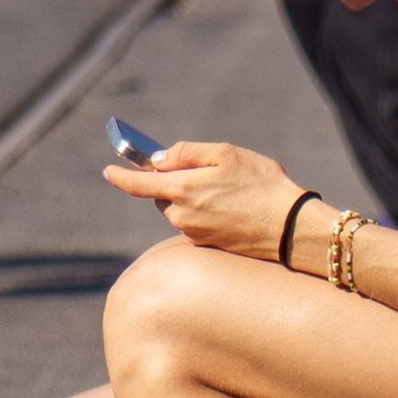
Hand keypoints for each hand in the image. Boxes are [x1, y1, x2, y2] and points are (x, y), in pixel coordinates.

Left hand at [105, 139, 302, 257]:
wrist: (290, 228)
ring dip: (194, 197)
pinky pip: (196, 222)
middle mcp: (181, 216)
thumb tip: (159, 160)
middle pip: (164, 195)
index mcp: (182, 190)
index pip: (139, 184)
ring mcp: (194, 234)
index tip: (108, 170)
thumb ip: (186, 152)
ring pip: (181, 209)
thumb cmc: (260, 185)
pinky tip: (235, 207)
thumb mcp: (225, 154)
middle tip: (209, 171)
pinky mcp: (208, 246)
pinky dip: (207, 212)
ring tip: (231, 190)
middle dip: (176, 181)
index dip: (121, 176)